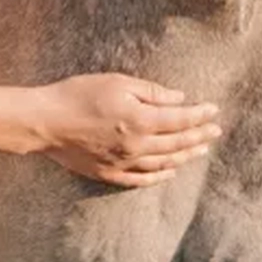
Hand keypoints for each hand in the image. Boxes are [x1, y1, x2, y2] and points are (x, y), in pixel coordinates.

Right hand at [36, 75, 221, 187]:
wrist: (45, 121)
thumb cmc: (78, 95)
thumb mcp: (116, 82)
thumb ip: (150, 92)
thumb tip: (179, 98)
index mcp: (140, 120)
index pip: (180, 120)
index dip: (199, 115)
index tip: (214, 110)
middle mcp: (136, 146)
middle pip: (177, 143)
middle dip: (199, 136)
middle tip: (216, 132)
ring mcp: (123, 163)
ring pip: (164, 163)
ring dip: (185, 156)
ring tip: (200, 150)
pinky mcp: (109, 173)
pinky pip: (141, 179)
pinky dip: (160, 176)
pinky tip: (170, 172)